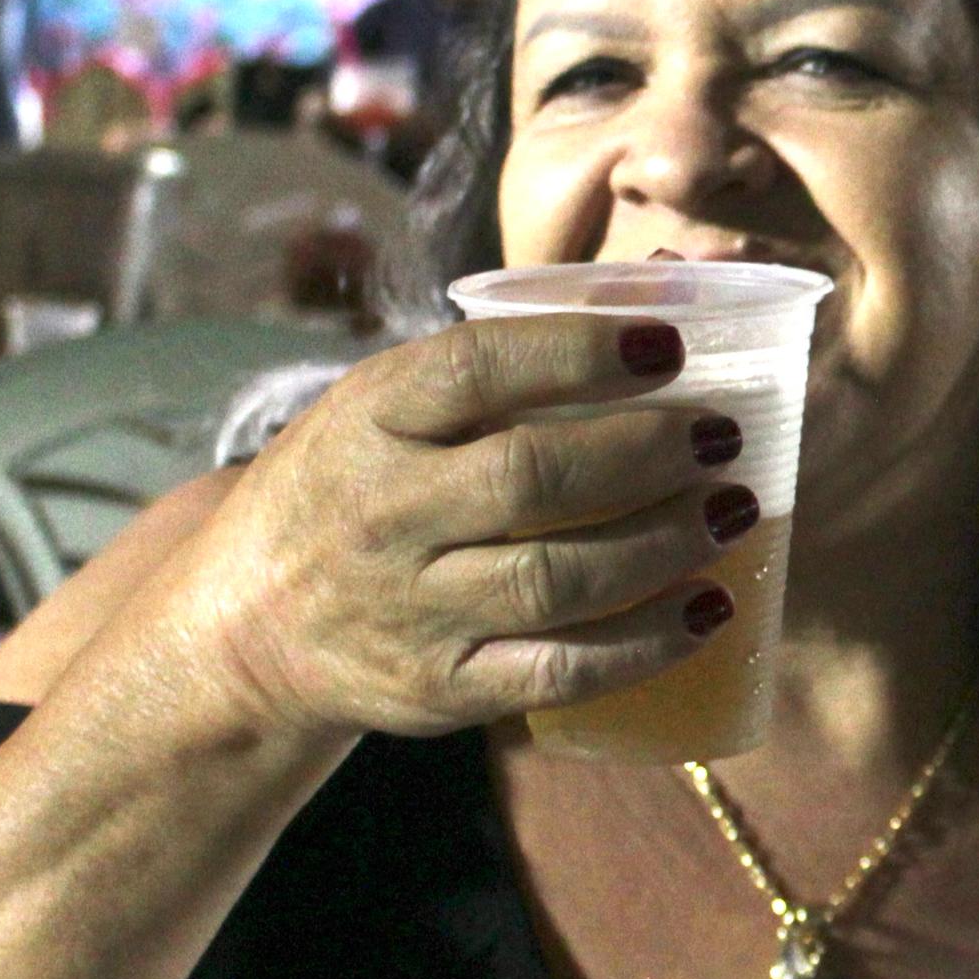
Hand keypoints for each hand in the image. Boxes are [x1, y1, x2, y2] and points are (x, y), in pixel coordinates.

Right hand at [152, 313, 755, 740]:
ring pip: (557, 578)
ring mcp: (411, 607)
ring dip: (664, 545)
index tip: (668, 343)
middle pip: (531, 478)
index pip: (477, 369)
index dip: (580, 352)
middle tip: (721, 437)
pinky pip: (558, 672)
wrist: (244, 625)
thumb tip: (666, 291)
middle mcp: (384, 512)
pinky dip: (644, 646)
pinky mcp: (442, 687)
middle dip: (646, 454)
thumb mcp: (382, 407)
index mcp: (370, 418)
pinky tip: (708, 611)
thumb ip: (496, 366)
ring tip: (735, 511)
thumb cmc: (352, 487)